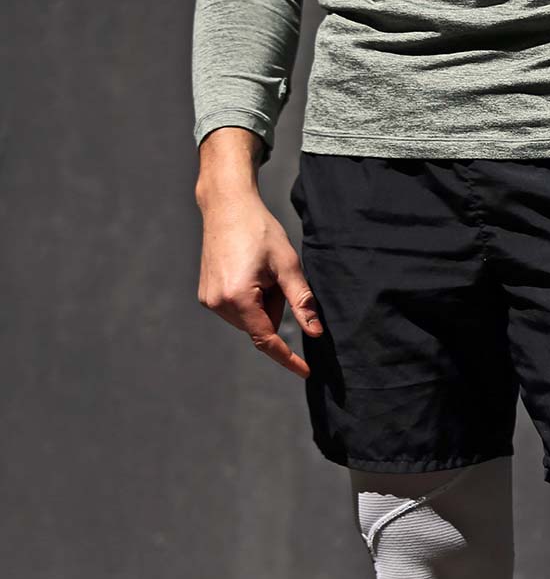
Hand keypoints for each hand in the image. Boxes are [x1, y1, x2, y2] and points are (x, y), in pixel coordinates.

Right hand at [196, 183, 323, 377]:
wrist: (227, 206)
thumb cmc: (260, 231)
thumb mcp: (288, 265)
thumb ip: (301, 302)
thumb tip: (314, 333)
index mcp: (237, 298)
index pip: (266, 339)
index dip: (287, 357)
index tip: (306, 371)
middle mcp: (217, 303)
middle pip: (261, 326)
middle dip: (275, 308)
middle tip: (275, 276)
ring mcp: (208, 300)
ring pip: (251, 319)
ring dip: (263, 303)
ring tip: (259, 271)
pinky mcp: (206, 295)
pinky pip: (239, 310)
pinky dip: (251, 299)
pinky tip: (249, 271)